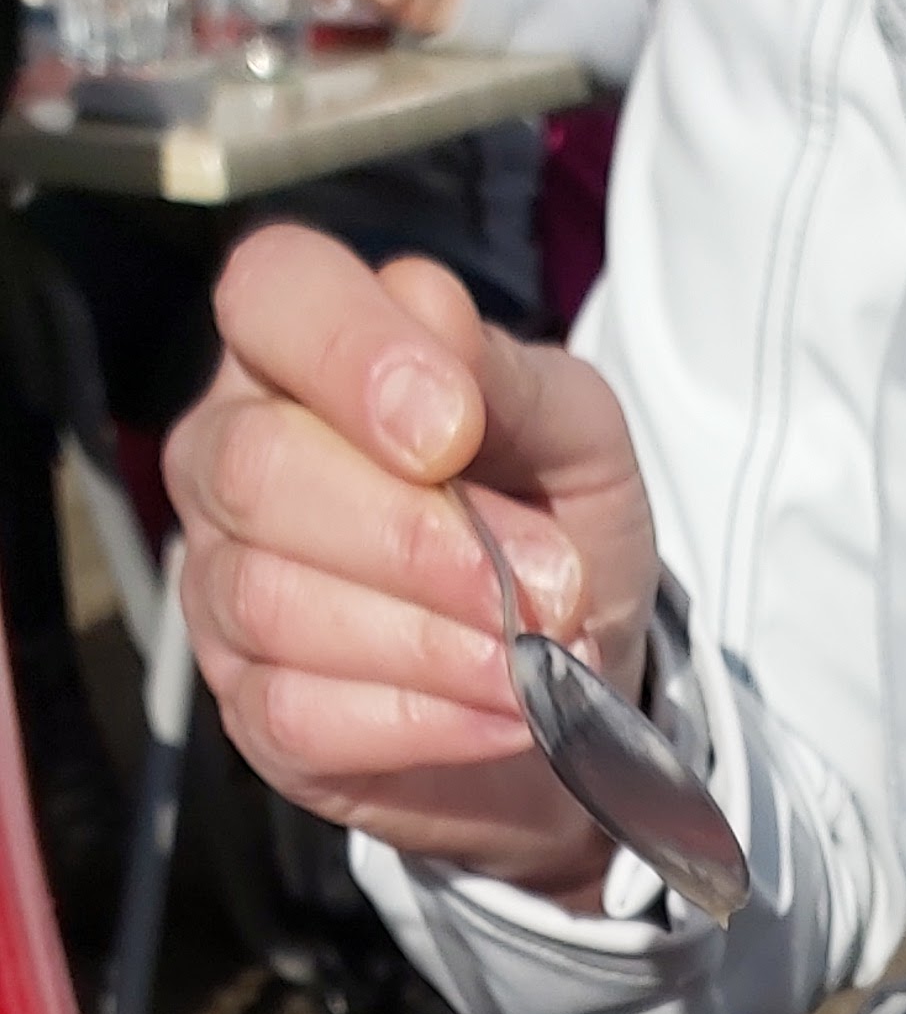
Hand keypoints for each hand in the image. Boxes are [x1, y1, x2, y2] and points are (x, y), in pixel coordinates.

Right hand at [166, 229, 660, 898]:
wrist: (572, 690)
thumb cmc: (553, 536)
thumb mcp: (574, 437)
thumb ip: (509, 374)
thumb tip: (433, 314)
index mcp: (301, 352)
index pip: (273, 294)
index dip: (354, 354)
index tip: (455, 431)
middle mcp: (230, 457)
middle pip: (256, 469)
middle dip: (412, 537)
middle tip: (538, 588)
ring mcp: (222, 588)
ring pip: (271, 601)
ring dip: (430, 642)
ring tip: (532, 663)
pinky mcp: (249, 710)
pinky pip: (296, 713)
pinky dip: (421, 720)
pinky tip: (500, 717)